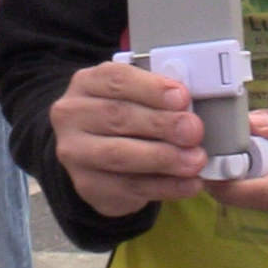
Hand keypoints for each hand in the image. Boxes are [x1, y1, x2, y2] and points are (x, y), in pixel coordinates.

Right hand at [49, 62, 206, 217]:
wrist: (97, 155)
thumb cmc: (124, 115)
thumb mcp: (136, 95)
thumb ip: (157, 96)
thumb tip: (188, 106)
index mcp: (87, 83)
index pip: (116, 80)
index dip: (151, 89)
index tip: (182, 98)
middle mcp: (72, 116)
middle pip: (118, 116)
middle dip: (161, 124)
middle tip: (194, 130)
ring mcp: (75, 153)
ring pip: (120, 155)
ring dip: (163, 158)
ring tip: (196, 160)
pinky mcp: (87, 186)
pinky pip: (129, 187)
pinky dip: (165, 186)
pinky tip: (189, 183)